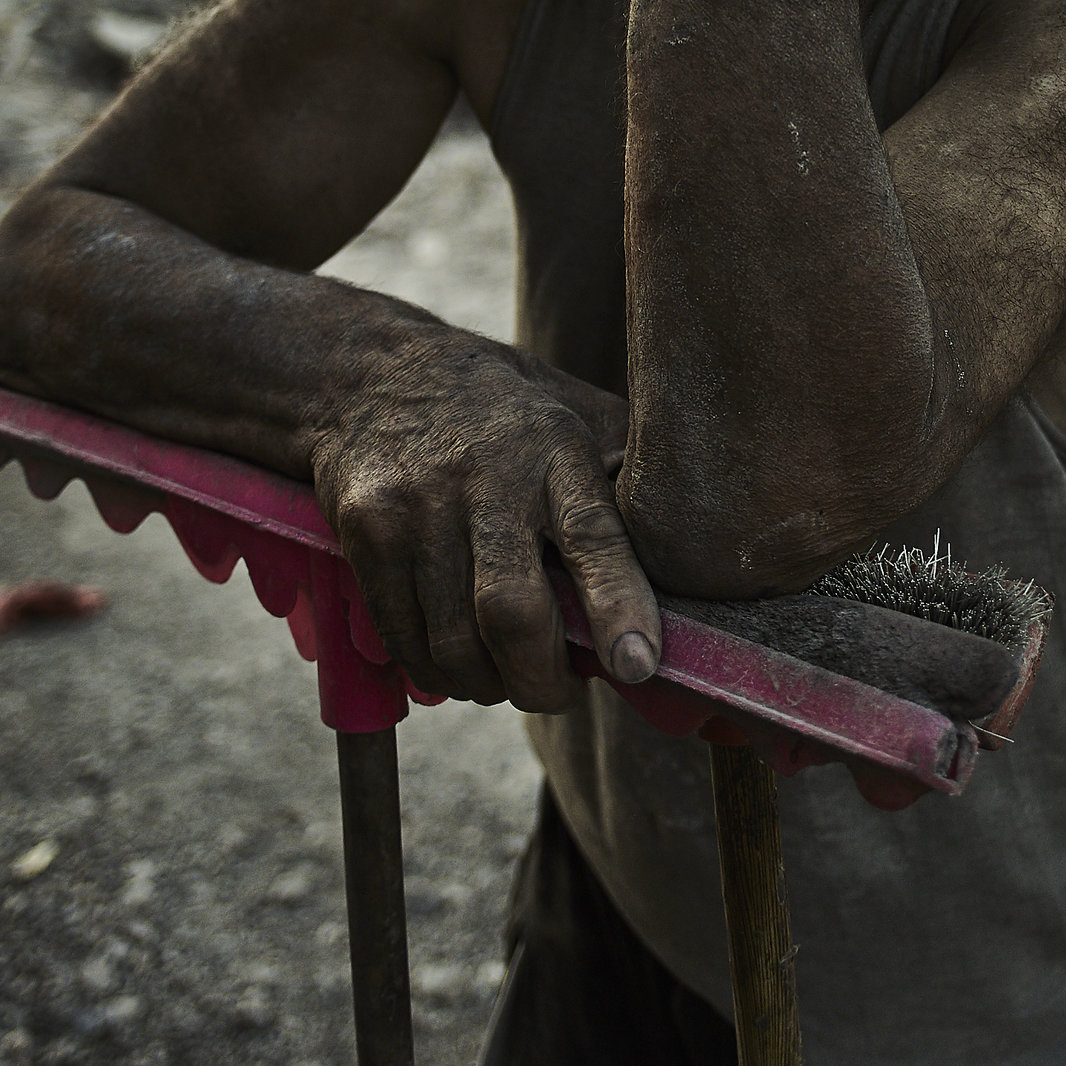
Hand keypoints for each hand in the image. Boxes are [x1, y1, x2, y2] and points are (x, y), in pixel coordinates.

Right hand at [307, 327, 657, 711]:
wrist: (368, 373)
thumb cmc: (497, 408)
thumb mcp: (573, 411)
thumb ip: (625, 475)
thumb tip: (698, 550)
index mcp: (554, 448)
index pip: (593, 534)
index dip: (618, 605)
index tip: (638, 664)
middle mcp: (485, 476)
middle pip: (513, 610)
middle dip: (543, 679)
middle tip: (560, 692)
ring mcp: (418, 504)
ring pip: (456, 642)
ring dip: (490, 686)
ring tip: (507, 676)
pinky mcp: (367, 530)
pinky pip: (406, 639)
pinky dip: (438, 673)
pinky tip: (459, 661)